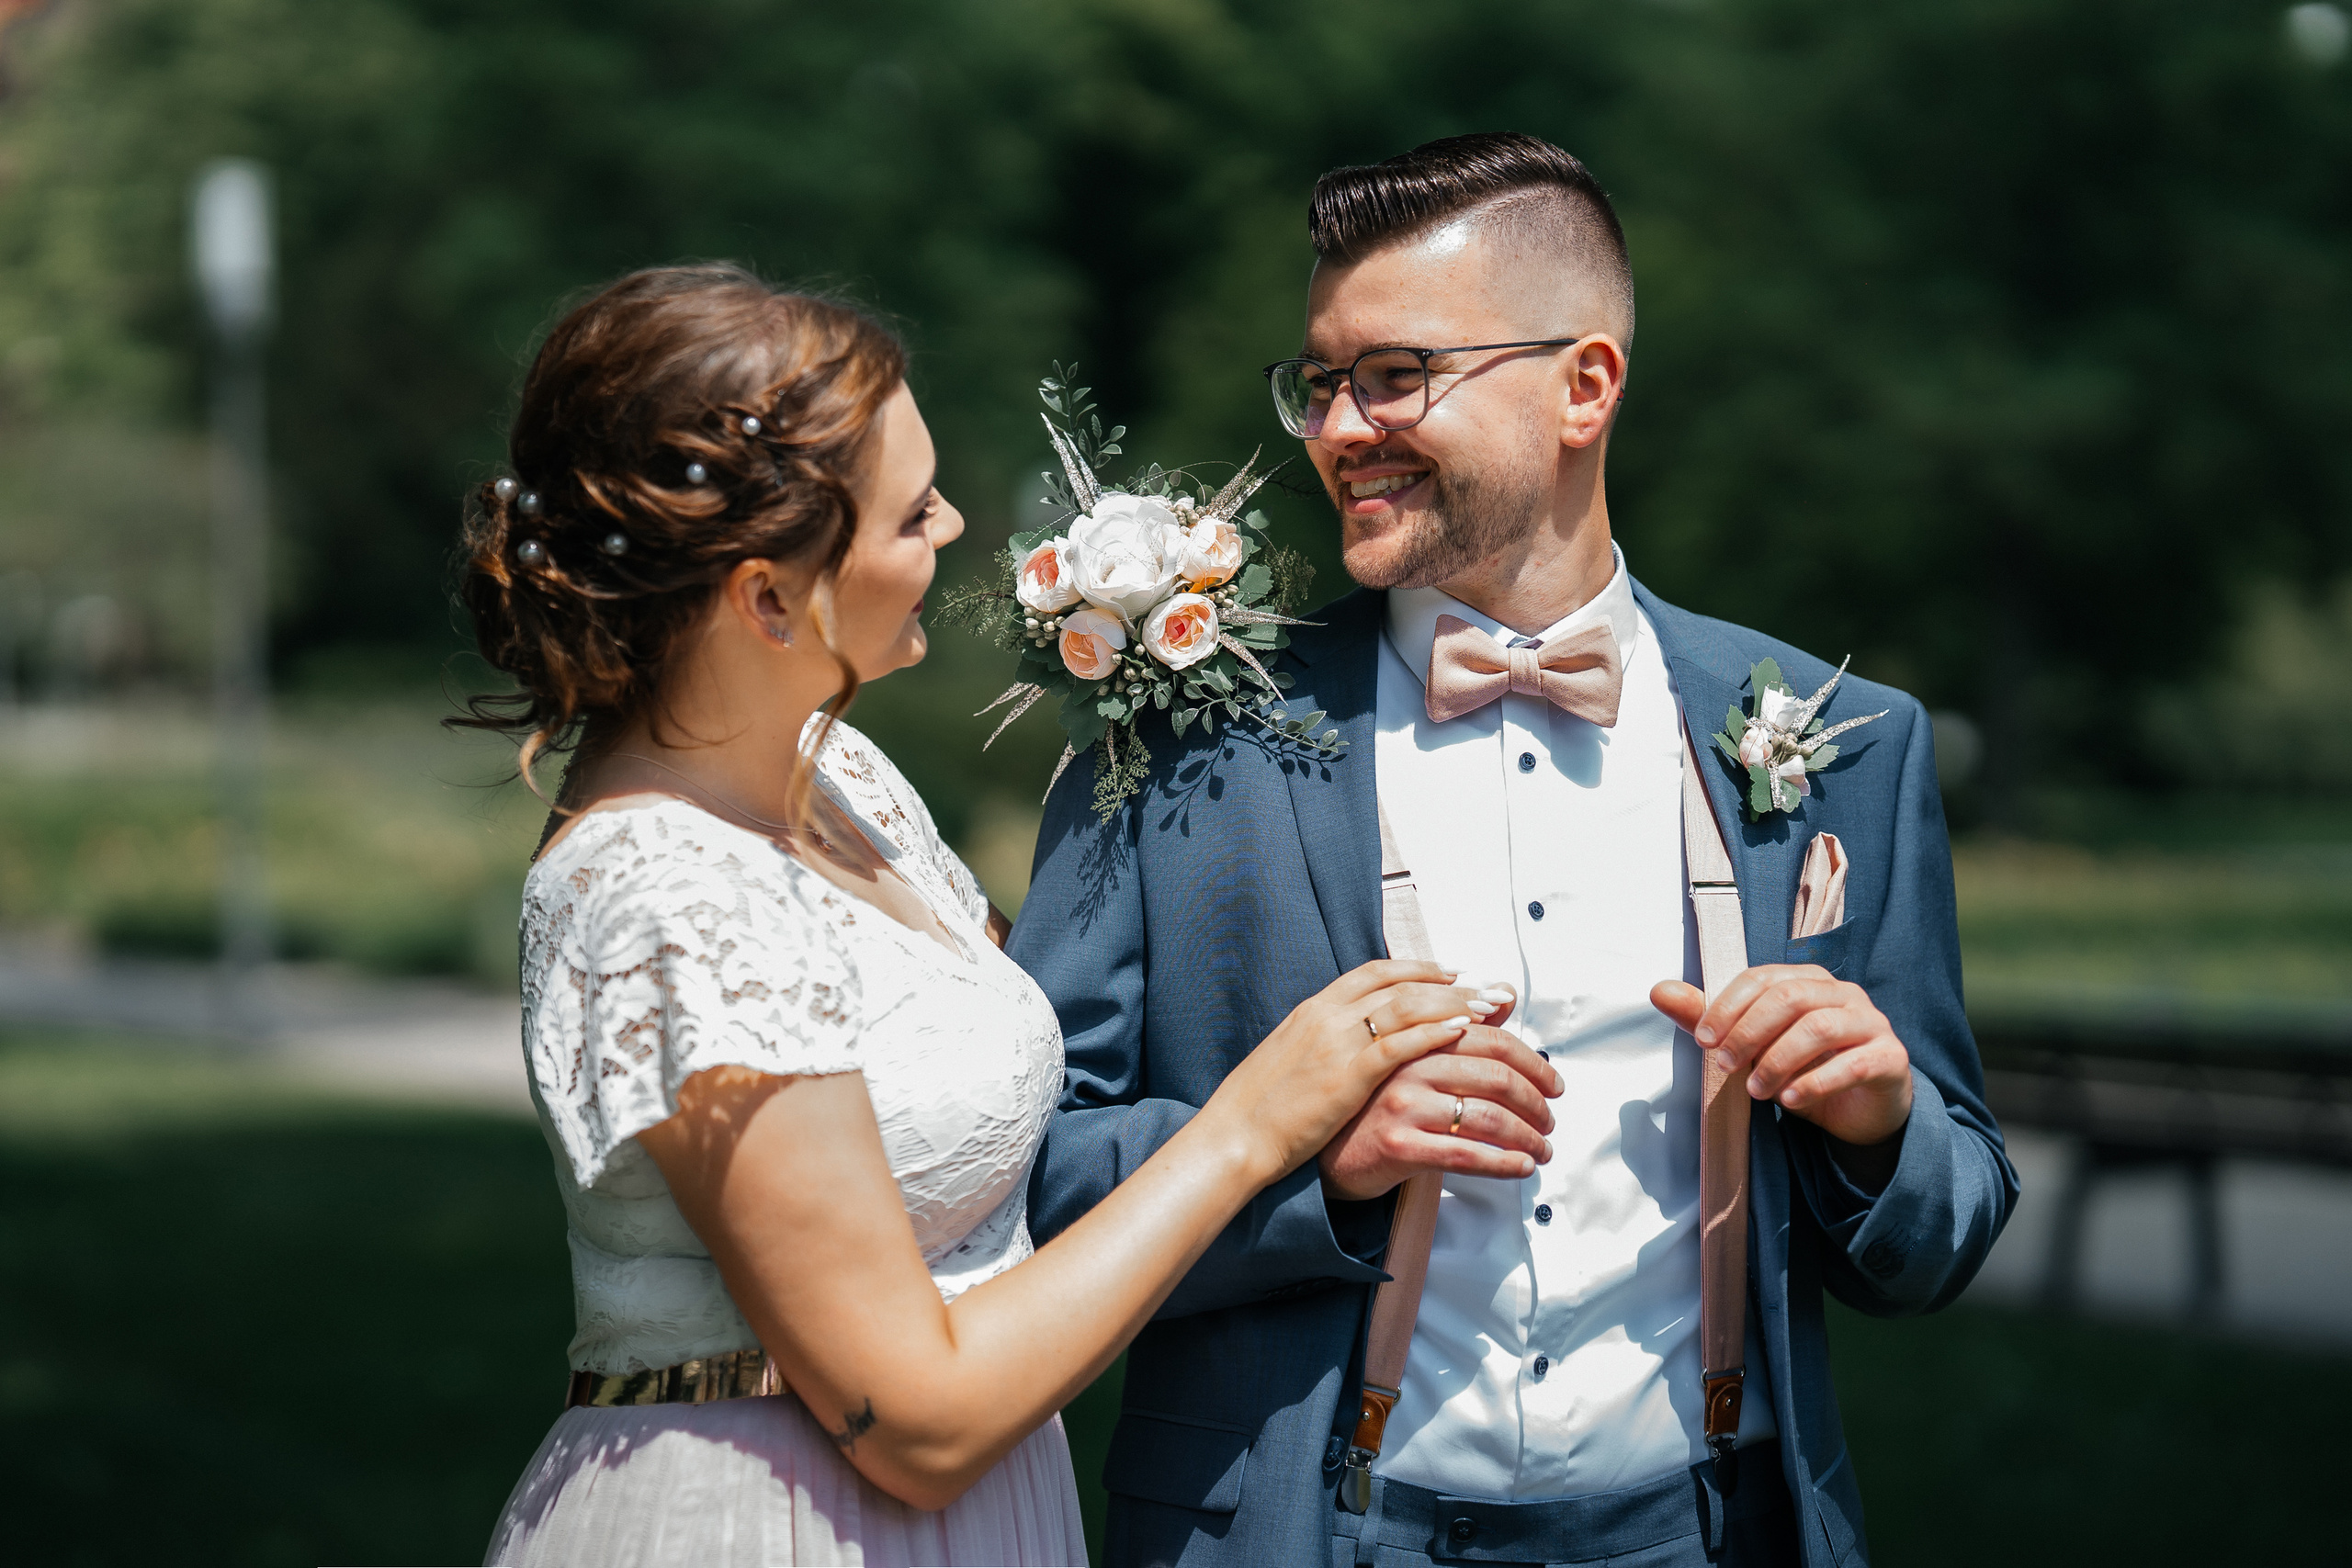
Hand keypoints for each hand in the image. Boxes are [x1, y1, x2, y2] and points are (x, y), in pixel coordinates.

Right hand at [1202, 961, 1483, 1183]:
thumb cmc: (1261, 1108)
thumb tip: (1353, 1040)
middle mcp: (1326, 1016)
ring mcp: (1334, 1043)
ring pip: (1405, 1007)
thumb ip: (1322, 1041)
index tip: (1452, 970)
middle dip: (1450, 983)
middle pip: (1400, 985)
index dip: (1419, 968)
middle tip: (1487, 986)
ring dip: (1453, 1003)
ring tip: (1489, 1005)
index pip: (1375, 973)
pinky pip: (1396, 1045)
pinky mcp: (1344, 1076)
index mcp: (1312, 1009)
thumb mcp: (1291, 1058)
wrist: (1233, 1136)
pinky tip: (1462, 1031)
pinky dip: (1432, 1032)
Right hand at [1317, 983, 1564, 1201]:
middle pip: (1494, 1075)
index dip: (1530, 1060)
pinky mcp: (1398, 1146)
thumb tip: (1507, 994)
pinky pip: (1466, 1154)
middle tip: (1550, 1116)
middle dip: (1535, 1100)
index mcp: (1413, 1037)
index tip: (1552, 1081)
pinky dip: (1504, 1163)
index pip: (1488, 1037)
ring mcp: (1402, 1106)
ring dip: (1527, 1135)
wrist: (1322, 1149)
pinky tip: (1522, 1166)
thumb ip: (1458, 1027)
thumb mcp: (1409, 1055)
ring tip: (1542, 1148)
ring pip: (1486, 1117)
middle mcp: (1407, 1065)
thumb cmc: (1371, 1103)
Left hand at [1649, 967, 1912, 1147]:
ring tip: (1755, 1091)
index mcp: (1808, 980)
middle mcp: (1843, 994)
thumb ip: (1709, 1019)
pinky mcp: (1891, 1058)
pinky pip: (1853, 1064)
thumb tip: (1658, 991)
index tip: (1702, 1040)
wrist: (1860, 1110)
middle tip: (1722, 1065)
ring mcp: (1872, 1023)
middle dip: (1749, 1032)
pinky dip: (1816, 1082)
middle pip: (1790, 997)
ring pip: (1821, 1027)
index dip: (1728, 1005)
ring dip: (1778, 1060)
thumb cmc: (1803, 1068)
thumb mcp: (1753, 1047)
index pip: (1763, 978)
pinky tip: (1790, 1100)